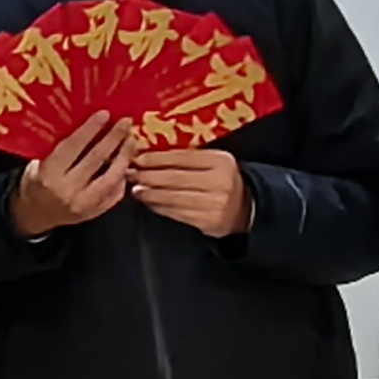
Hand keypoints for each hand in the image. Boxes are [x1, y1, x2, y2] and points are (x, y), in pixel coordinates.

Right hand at [8, 112, 137, 236]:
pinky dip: (122, 177)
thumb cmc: (35, 182)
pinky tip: (126, 163)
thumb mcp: (38, 163)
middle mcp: (67, 190)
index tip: (105, 114)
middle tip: (126, 122)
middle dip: (114, 138)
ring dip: (124, 156)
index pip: (73, 147)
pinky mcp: (94, 213)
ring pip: (111, 178)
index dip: (90, 129)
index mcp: (49, 174)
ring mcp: (83, 204)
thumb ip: (58, 148)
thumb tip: (84, 122)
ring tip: (131, 140)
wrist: (35, 214)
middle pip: (96, 159)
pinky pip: (115, 194)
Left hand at [127, 146, 249, 237]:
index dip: (156, 158)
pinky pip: (177, 213)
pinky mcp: (208, 221)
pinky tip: (149, 202)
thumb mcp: (214, 162)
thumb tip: (151, 157)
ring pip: (174, 197)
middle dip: (148, 176)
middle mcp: (219, 182)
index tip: (137, 158)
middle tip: (130, 174)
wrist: (247, 208)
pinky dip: (159, 207)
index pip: (182, 158)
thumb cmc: (223, 180)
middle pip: (175, 178)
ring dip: (150, 194)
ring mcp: (214, 204)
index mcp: (220, 161)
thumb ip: (189, 158)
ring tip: (135, 189)